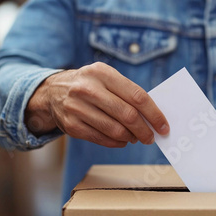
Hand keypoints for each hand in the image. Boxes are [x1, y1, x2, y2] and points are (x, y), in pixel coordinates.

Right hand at [24, 62, 168, 146]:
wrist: (53, 91)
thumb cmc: (91, 85)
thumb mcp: (106, 78)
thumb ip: (128, 92)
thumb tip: (153, 116)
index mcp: (102, 73)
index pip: (137, 96)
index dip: (154, 114)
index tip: (163, 126)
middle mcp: (88, 89)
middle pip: (127, 115)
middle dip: (144, 130)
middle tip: (151, 137)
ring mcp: (77, 108)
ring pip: (115, 130)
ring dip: (131, 137)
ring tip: (136, 137)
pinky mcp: (71, 125)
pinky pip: (102, 139)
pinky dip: (117, 143)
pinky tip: (123, 140)